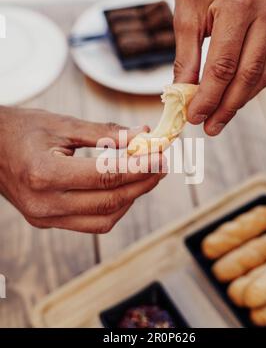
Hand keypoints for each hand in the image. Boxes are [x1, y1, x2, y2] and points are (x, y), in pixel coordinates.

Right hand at [0, 107, 164, 233]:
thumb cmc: (21, 129)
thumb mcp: (62, 125)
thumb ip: (104, 133)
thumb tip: (142, 135)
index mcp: (45, 174)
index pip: (106, 177)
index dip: (139, 167)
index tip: (161, 156)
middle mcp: (44, 204)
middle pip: (109, 201)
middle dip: (142, 183)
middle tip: (161, 166)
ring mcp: (44, 217)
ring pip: (104, 219)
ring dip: (131, 199)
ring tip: (146, 177)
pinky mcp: (46, 221)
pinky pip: (90, 223)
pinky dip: (113, 208)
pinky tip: (123, 190)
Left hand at [174, 0, 265, 134]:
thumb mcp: (187, 15)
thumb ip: (186, 58)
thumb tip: (184, 95)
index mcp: (238, 5)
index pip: (223, 67)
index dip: (208, 97)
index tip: (195, 117)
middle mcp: (265, 11)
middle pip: (247, 75)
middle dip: (227, 107)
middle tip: (210, 127)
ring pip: (263, 74)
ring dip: (240, 101)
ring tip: (220, 117)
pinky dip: (251, 86)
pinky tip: (234, 97)